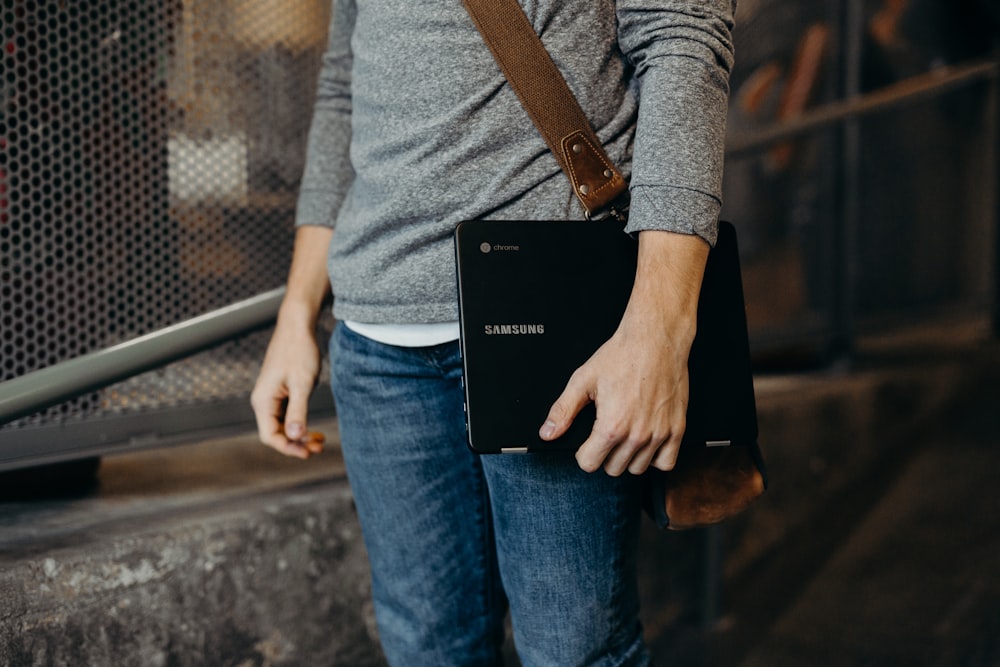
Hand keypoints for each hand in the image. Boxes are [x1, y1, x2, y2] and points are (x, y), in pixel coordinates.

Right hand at [250, 318, 325, 458]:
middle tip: (319, 448)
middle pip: (276, 433)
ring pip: (283, 425)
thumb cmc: (299, 351)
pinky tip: (314, 428)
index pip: (270, 436)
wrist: (298, 326)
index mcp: (263, 400)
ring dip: (300, 435)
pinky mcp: (281, 391)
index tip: (308, 453)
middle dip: (297, 443)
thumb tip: (295, 437)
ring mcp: (272, 396)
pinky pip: (288, 414)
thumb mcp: (302, 384)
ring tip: (320, 441)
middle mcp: (264, 400)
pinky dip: (300, 422)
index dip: (288, 448)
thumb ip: (298, 412)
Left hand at [538, 230, 707, 475]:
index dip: (583, 453)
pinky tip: (646, 442)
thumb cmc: (621, 356)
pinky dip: (655, 458)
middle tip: (607, 433)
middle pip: (612, 469)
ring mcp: (659, 434)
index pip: (589, 464)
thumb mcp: (583, 380)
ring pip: (637, 469)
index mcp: (611, 425)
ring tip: (626, 434)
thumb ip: (563, 410)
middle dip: (605, 454)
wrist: (656, 340)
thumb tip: (548, 433)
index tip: (587, 442)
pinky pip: (665, 463)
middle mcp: (637, 435)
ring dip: (628, 457)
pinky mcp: (677, 429)